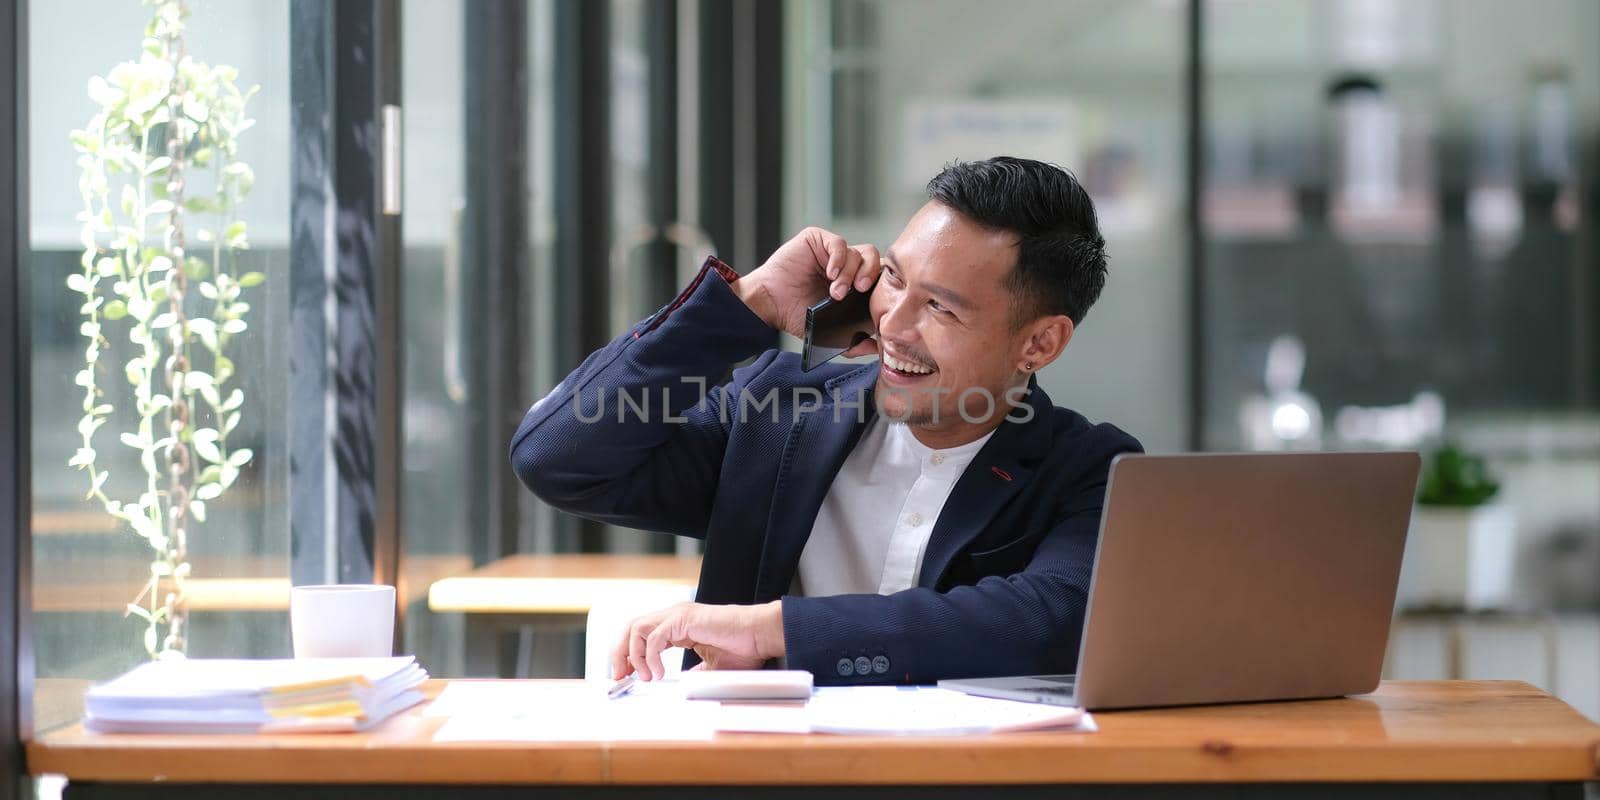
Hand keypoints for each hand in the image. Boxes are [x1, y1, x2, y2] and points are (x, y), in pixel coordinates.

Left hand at [611, 600, 785, 680]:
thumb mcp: (712, 668)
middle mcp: (674, 617)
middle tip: (620, 677)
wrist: (761, 636)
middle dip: (620, 654)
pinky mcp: (684, 618)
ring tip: (645, 677)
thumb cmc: (745, 649)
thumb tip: (682, 688)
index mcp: (678, 625)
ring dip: (634, 656)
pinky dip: (651, 657)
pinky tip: (659, 674)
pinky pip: (654, 637)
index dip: (628, 655)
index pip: (640, 635)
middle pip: (630, 628)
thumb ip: (693, 674)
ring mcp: (678, 615)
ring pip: (637, 629)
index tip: (625, 677)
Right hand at [734, 227, 883, 342]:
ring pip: (858, 253)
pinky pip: (839, 244)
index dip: (881, 285)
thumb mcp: (830, 332)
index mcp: (853, 283)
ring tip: (836, 292)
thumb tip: (875, 347)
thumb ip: (853, 341)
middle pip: (874, 260)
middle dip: (872, 274)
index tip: (875, 302)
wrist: (770, 305)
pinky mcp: (817, 240)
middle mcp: (845, 265)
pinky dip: (839, 259)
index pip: (878, 276)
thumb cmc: (796, 316)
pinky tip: (830, 274)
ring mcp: (831, 252)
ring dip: (850, 273)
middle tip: (862, 290)